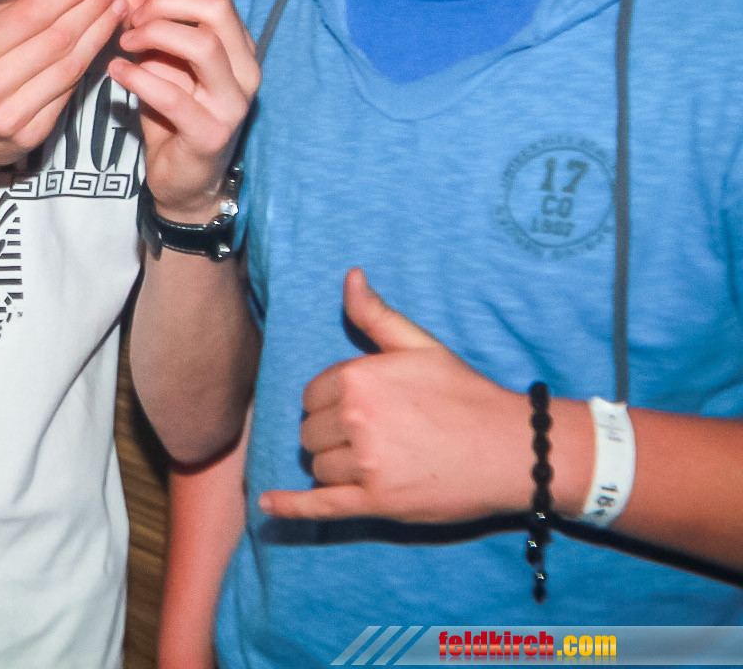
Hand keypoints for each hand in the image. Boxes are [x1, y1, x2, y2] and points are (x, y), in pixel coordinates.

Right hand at [0, 0, 125, 177]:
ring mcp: (13, 115)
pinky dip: (87, 64)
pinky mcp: (31, 136)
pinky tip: (102, 41)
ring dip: (99, 33)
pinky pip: (68, 93)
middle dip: (92, 7)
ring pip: (71, 67)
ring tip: (117, 7)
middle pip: (58, 39)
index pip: (32, 16)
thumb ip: (13, 14)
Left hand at [106, 0, 258, 221]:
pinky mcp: (211, 132)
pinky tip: (116, 72)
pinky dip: (139, 78)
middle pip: (215, 7)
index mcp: (235, 42)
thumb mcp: (159, 60)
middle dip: (164, 2)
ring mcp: (233, 101)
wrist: (184, 179)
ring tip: (124, 44)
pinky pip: (175, 95)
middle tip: (130, 18)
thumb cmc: (172, 113)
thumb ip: (151, 25)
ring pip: (203, 44)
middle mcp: (245, 66)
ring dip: (155, 35)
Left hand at [259, 268, 543, 523]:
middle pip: (310, 431)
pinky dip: (291, 507)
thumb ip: (375, 315)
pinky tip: (267, 504)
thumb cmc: (466, 394)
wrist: (515, 450)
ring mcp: (366, 464)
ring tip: (374, 460)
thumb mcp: (421, 346)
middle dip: (331, 434)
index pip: (312, 395)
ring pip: (318, 466)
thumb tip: (350, 276)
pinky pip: (320, 506)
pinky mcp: (378, 503)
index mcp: (358, 378)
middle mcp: (356, 420)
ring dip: (334, 466)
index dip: (331, 403)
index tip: (361, 409)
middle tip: (372, 435)